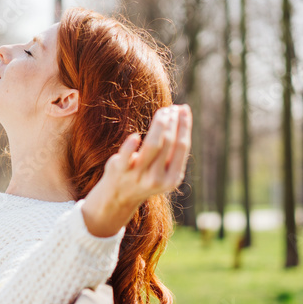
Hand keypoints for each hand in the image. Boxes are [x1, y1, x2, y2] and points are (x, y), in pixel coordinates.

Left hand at [81, 104, 191, 236]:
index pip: (182, 146)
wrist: (118, 196)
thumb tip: (180, 117)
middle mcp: (156, 178)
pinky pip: (126, 156)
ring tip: (162, 112)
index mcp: (171, 178)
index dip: (184, 125)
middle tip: (172, 107)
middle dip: (172, 122)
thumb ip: (172, 152)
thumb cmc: (145, 175)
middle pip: (168, 143)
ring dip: (159, 125)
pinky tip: (136, 136)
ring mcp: (138, 175)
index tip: (184, 108)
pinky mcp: (120, 170)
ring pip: (153, 145)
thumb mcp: (163, 170)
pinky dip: (131, 146)